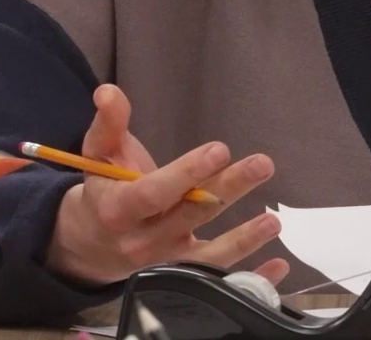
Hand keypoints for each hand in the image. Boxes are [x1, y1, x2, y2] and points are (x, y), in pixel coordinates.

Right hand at [45, 84, 287, 285]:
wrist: (90, 244)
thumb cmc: (105, 190)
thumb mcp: (100, 155)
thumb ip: (109, 124)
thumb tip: (107, 91)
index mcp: (119, 208)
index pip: (155, 192)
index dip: (188, 172)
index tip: (220, 149)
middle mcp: (142, 240)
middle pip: (190, 214)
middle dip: (229, 188)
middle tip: (262, 164)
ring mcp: (165, 263)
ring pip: (207, 255)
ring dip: (244, 239)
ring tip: (274, 219)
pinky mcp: (183, 279)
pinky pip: (217, 281)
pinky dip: (251, 278)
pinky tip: (280, 262)